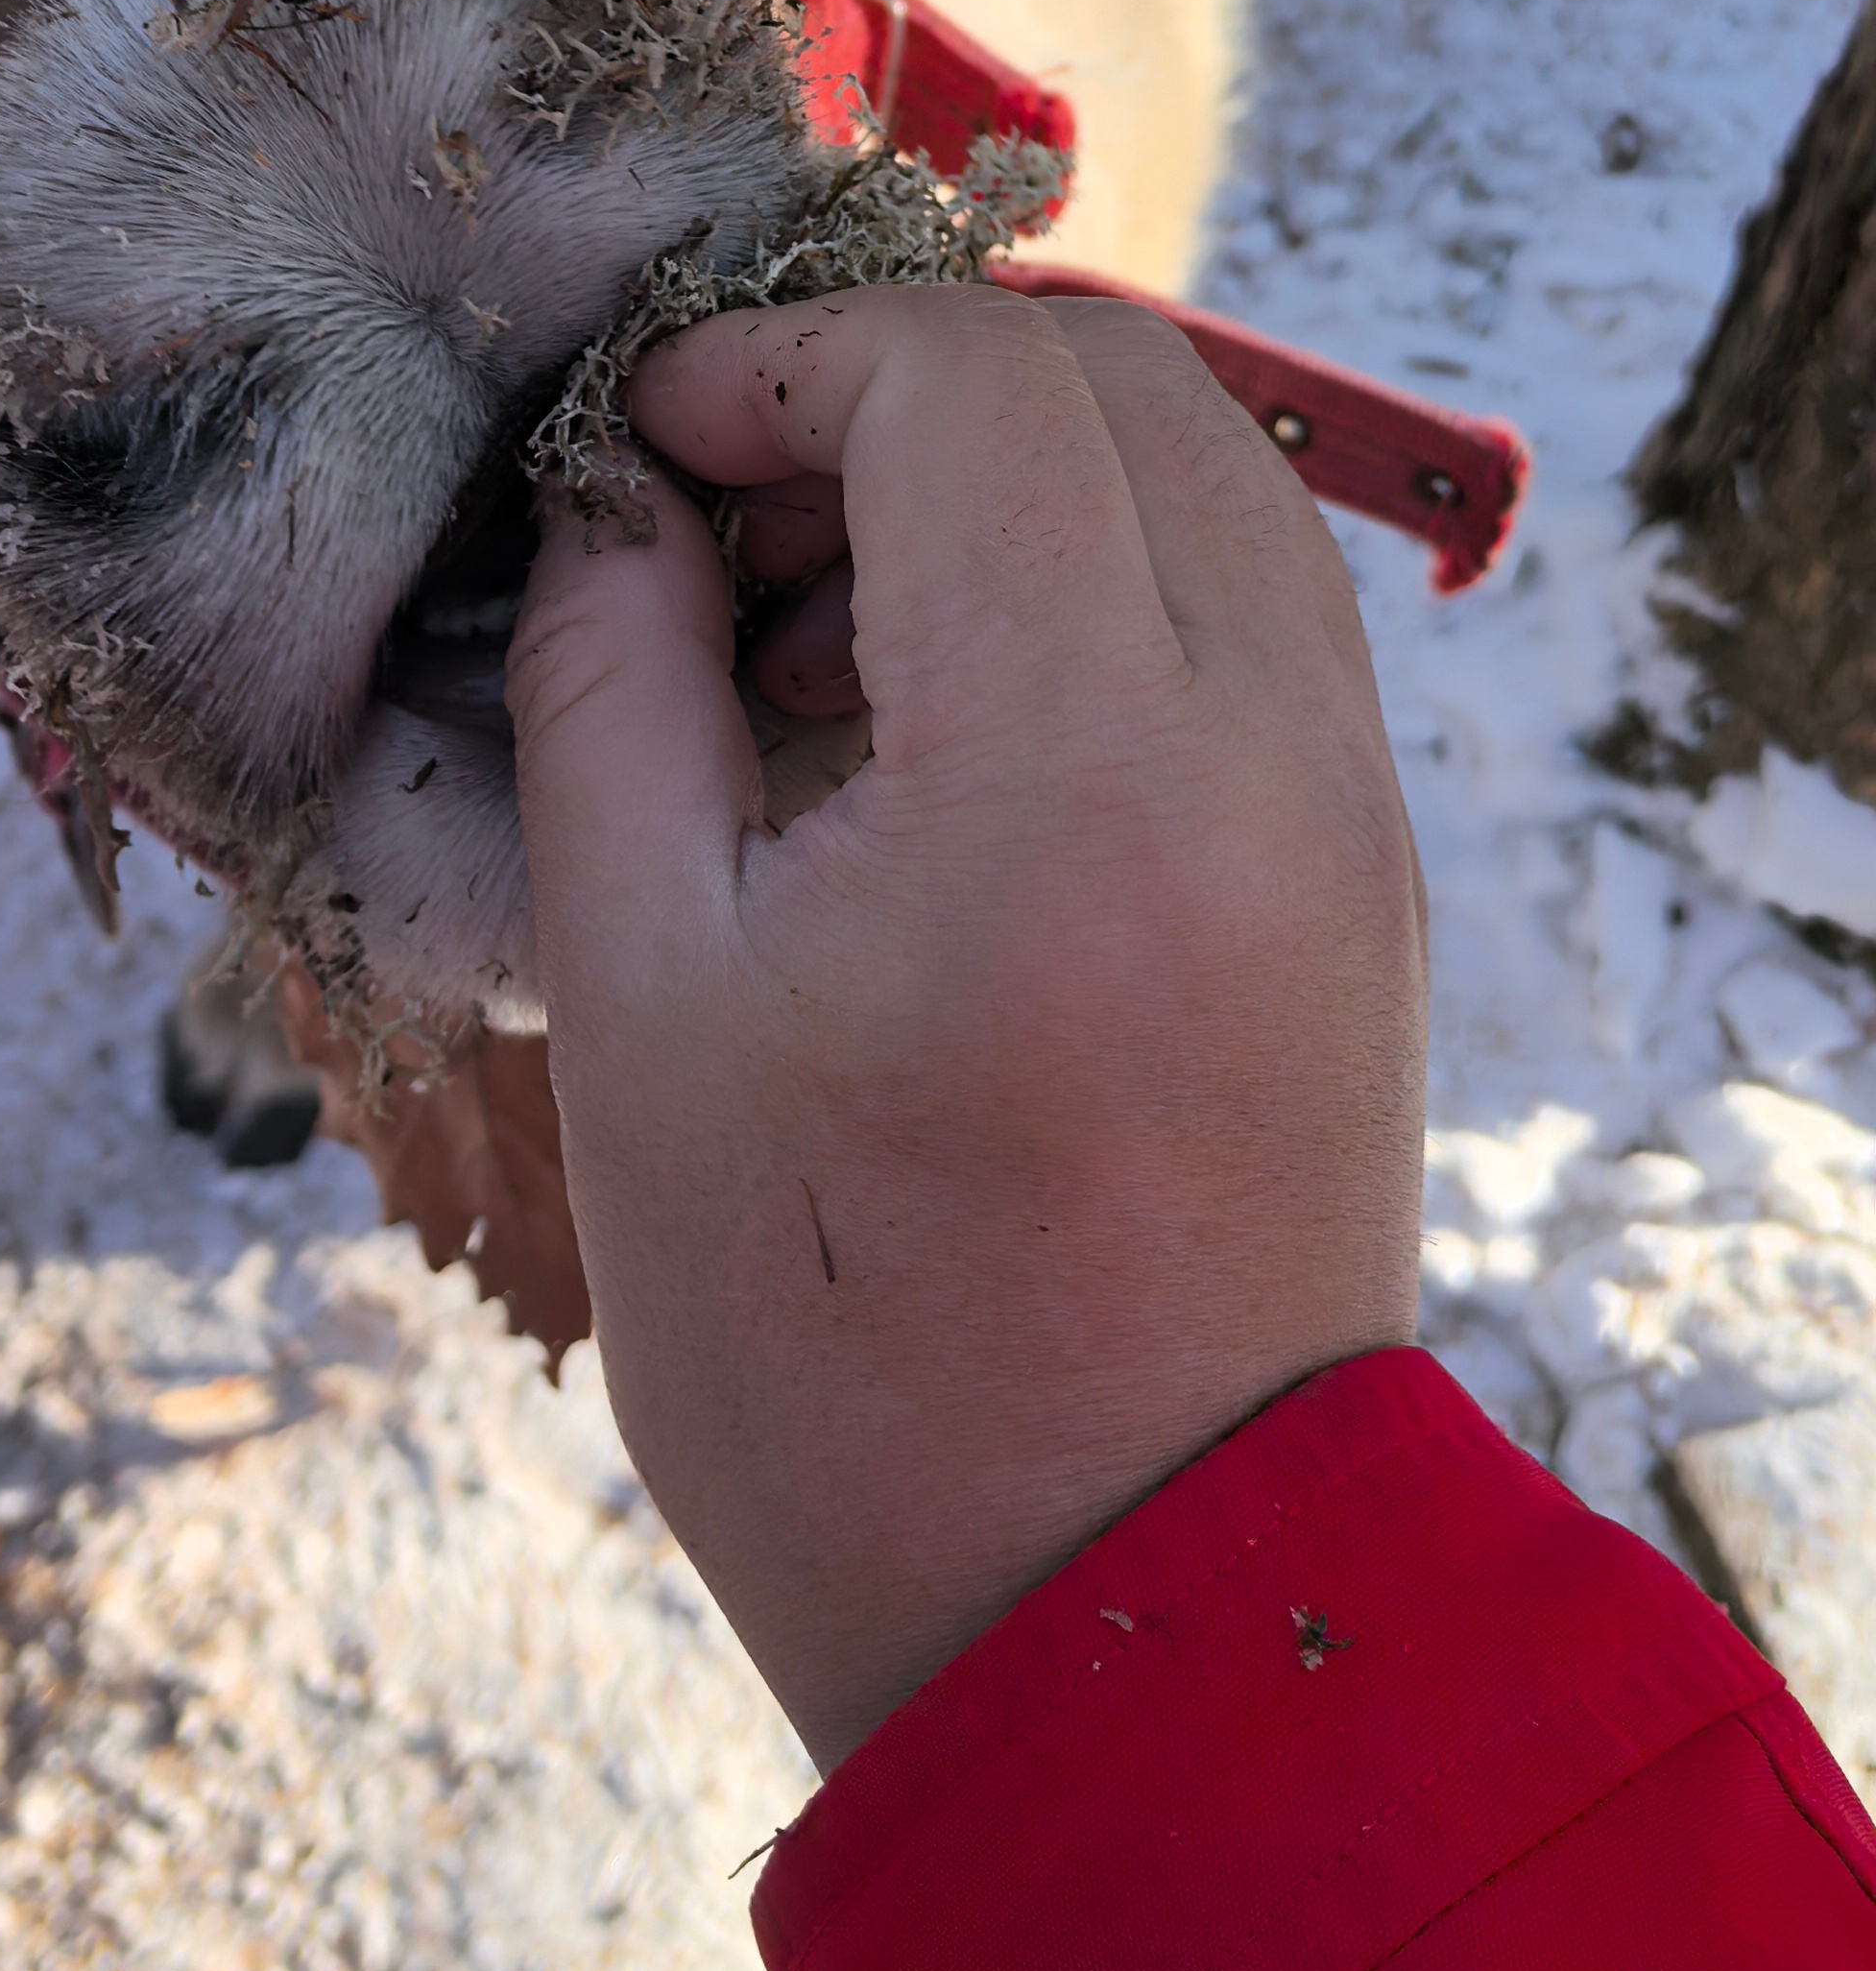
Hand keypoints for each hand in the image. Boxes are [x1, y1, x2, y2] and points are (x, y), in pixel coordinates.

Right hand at [502, 286, 1425, 1772]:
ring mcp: (1347, 809)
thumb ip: (608, 679)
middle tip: (717, 507)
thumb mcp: (641, 999)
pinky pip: (1245, 600)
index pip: (964, 386)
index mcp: (1075, 778)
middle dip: (889, 383)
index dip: (775, 354)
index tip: (642, 436)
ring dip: (996, 466)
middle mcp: (1266, 752)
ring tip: (805, 623)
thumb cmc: (837, 1350)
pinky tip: (926, 708)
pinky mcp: (1362, 869)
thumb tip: (608, 493)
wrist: (1119, 1616)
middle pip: (1115, 374)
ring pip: (1200, 466)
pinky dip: (1090, 569)